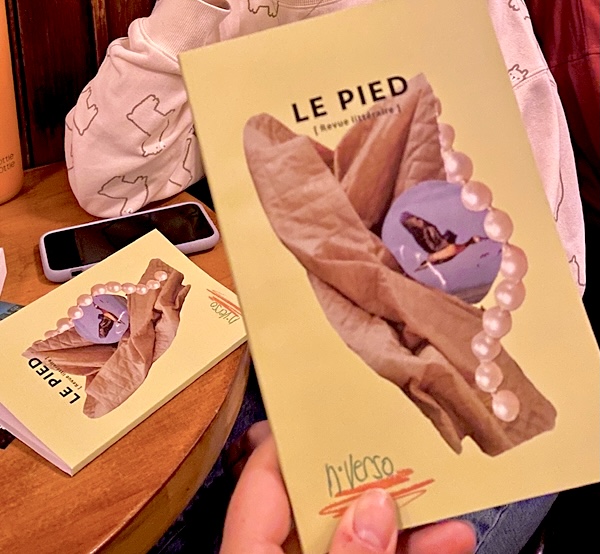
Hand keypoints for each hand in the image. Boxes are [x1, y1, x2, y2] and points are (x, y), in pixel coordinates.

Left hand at [221, 422, 475, 553]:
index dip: (292, 438)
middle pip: (321, 505)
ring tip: (448, 495)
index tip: (326, 403)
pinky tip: (451, 538)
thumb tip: (373, 509)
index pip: (262, 480)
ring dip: (408, 519)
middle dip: (370, 479)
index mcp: (251, 552)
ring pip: (360, 536)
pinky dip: (416, 553)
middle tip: (402, 444)